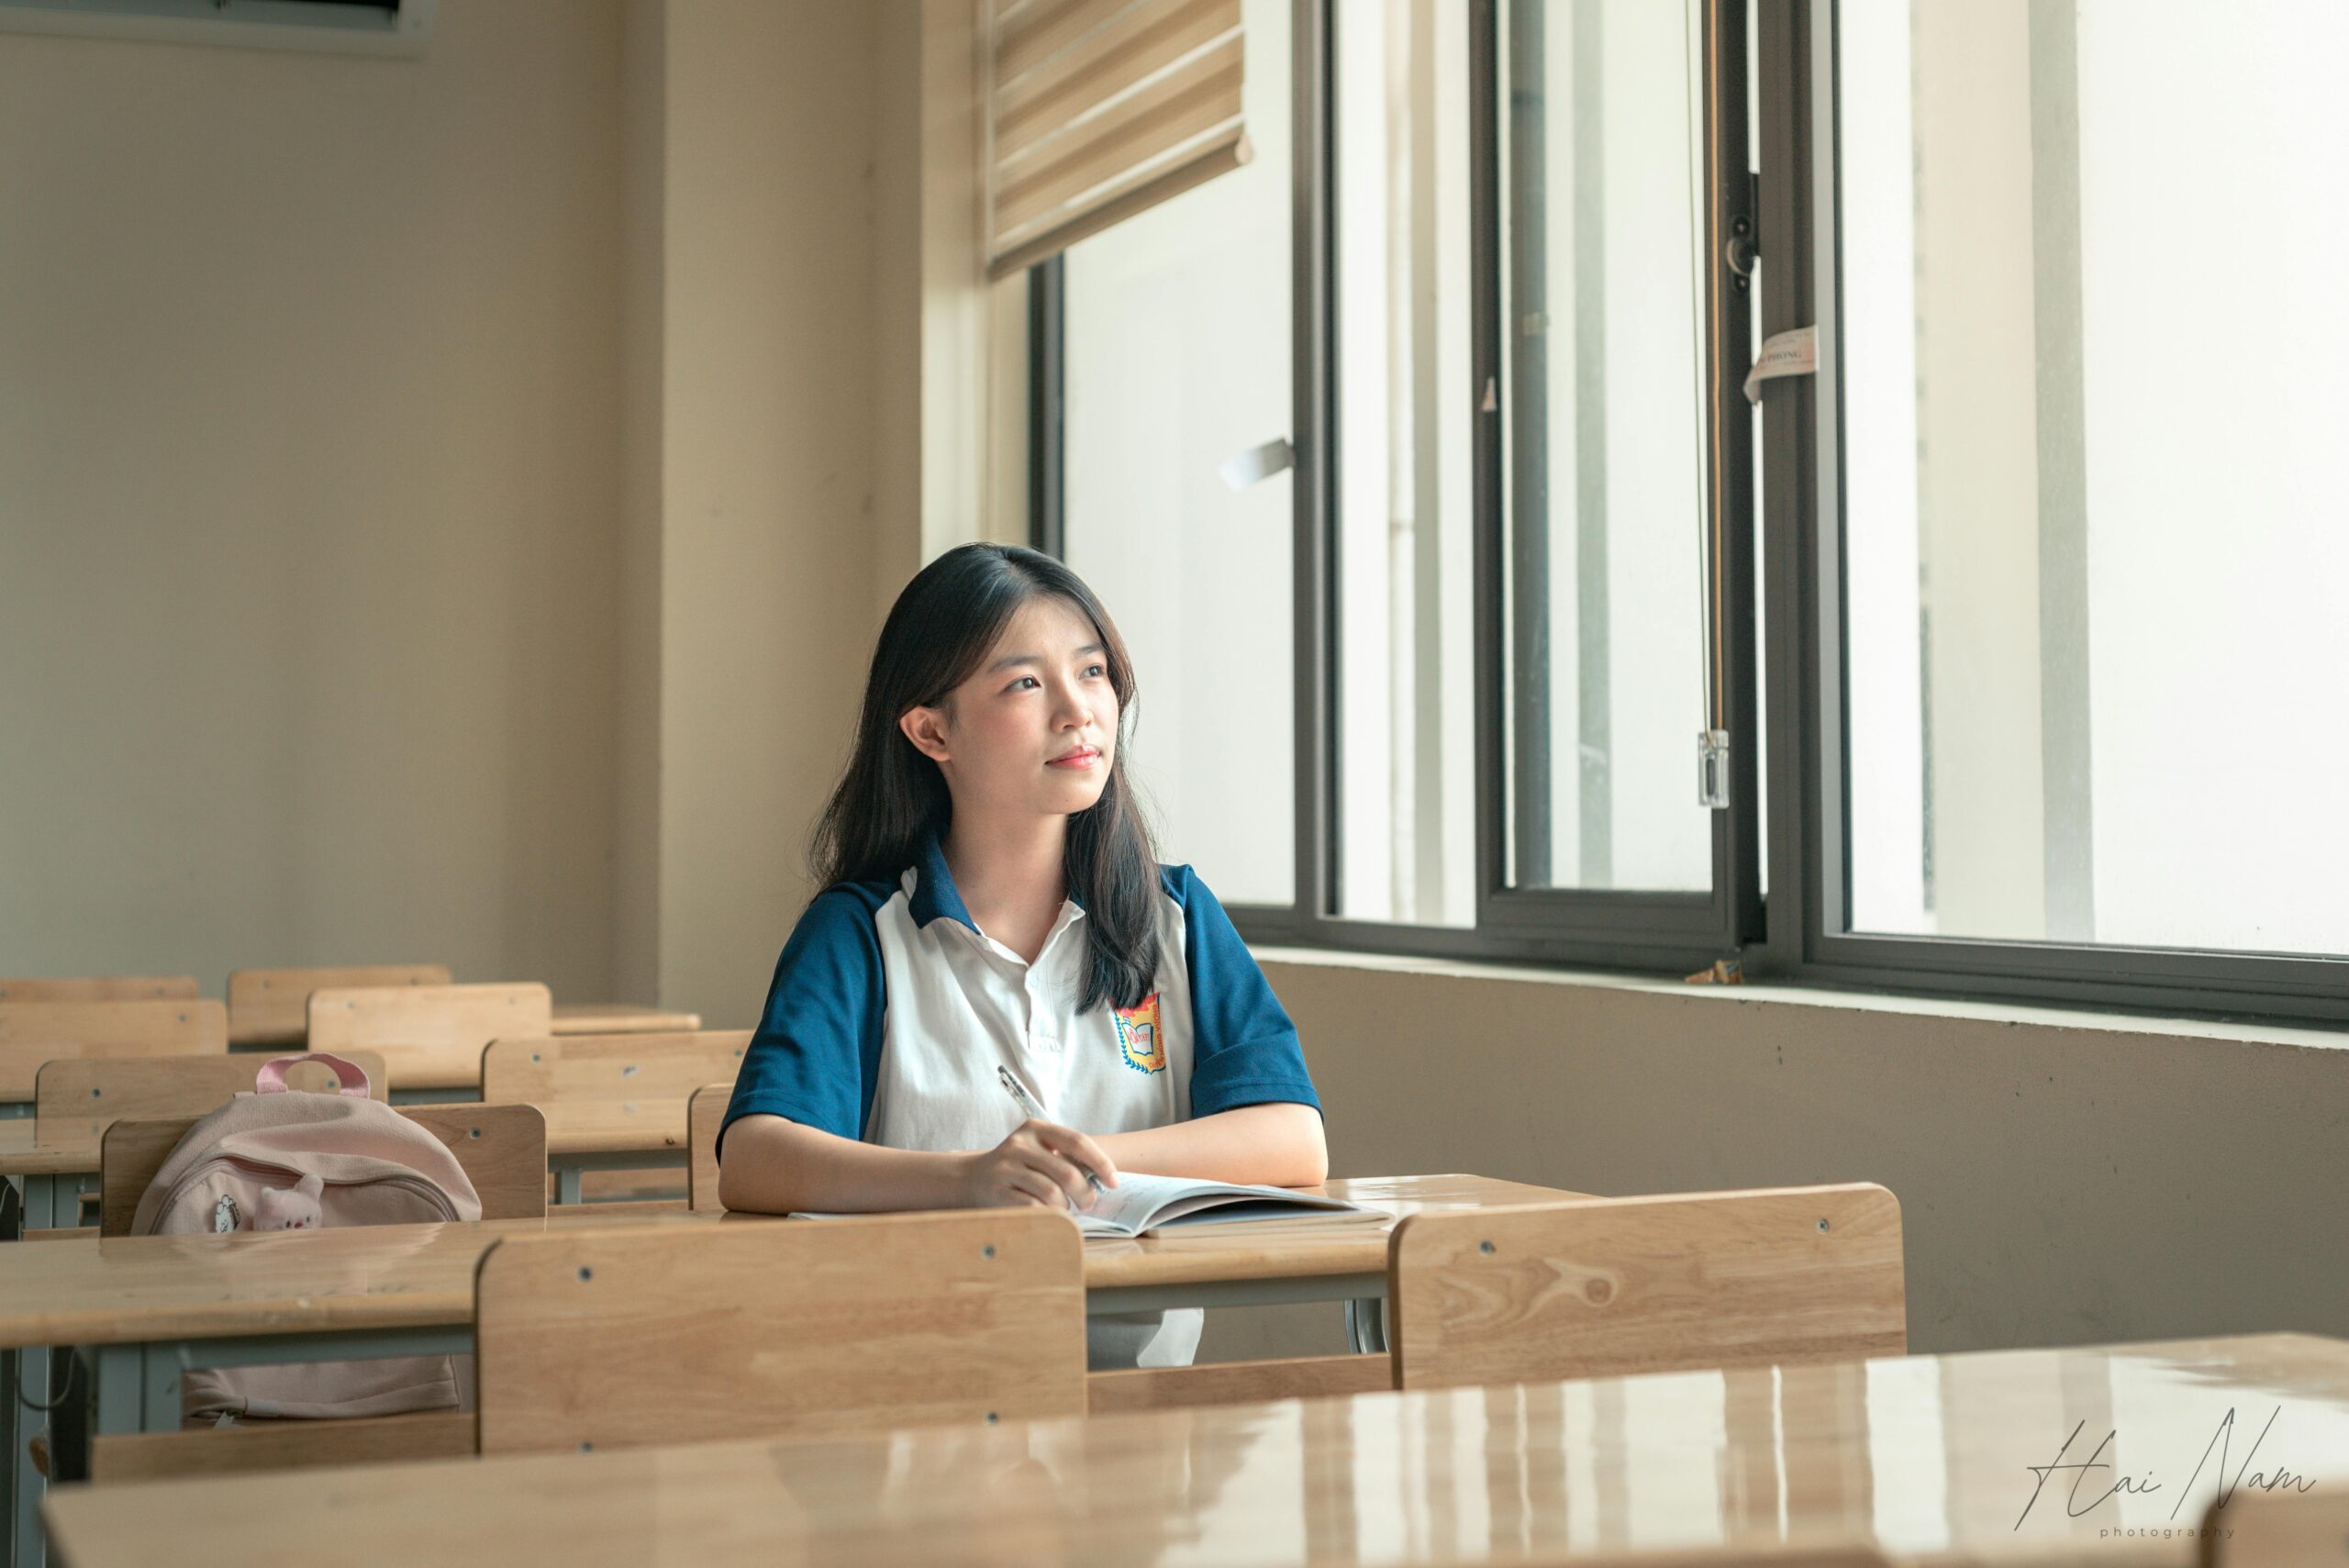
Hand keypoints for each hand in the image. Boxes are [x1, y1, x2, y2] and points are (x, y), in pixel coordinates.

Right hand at [959, 1119, 1119, 1210]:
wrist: (970, 1179)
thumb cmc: (1017, 1168)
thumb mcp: (1038, 1151)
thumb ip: (1065, 1158)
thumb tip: (1104, 1179)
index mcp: (1036, 1129)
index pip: (1077, 1141)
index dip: (1100, 1163)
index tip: (1114, 1181)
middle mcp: (1020, 1144)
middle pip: (1067, 1172)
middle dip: (1085, 1193)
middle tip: (1089, 1203)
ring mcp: (1006, 1167)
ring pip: (1052, 1192)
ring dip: (1065, 1206)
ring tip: (1064, 1208)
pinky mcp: (997, 1190)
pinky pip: (1033, 1206)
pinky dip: (1047, 1214)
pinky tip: (1046, 1213)